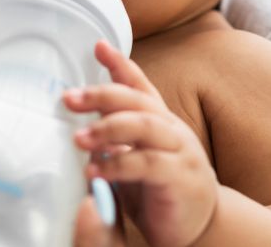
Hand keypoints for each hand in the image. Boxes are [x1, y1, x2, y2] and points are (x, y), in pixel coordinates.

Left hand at [64, 41, 217, 246]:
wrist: (202, 225)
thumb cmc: (162, 189)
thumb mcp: (135, 157)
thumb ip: (117, 138)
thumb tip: (84, 120)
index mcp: (160, 121)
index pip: (140, 86)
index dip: (120, 64)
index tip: (98, 46)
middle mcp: (172, 130)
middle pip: (136, 101)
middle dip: (101, 95)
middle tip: (69, 98)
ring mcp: (180, 151)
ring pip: (142, 126)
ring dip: (106, 129)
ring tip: (78, 139)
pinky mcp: (180, 177)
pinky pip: (147, 163)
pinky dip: (118, 165)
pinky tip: (95, 171)